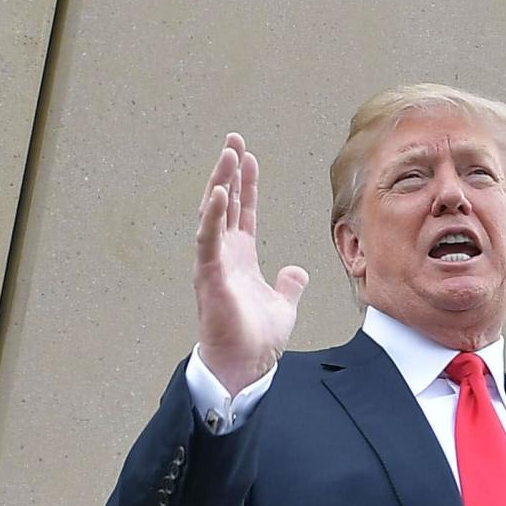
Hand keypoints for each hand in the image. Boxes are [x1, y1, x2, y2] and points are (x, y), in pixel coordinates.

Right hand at [194, 135, 306, 392]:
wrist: (246, 366)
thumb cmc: (257, 339)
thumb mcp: (283, 305)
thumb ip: (289, 284)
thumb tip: (296, 271)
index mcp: (241, 257)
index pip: (243, 212)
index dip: (246, 184)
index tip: (248, 157)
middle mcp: (224, 254)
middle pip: (226, 204)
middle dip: (229, 172)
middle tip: (233, 139)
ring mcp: (214, 262)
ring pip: (214, 214)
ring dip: (220, 183)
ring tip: (227, 154)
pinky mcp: (210, 275)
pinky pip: (209, 238)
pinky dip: (213, 215)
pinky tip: (220, 192)